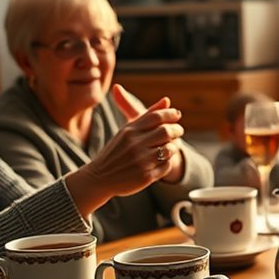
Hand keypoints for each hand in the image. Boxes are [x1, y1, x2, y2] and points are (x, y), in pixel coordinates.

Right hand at [66, 85, 185, 216]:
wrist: (100, 178)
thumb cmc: (118, 151)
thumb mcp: (128, 131)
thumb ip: (148, 116)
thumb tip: (167, 100)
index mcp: (129, 131)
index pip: (156, 117)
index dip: (170, 114)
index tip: (177, 115)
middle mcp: (134, 145)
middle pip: (166, 131)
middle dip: (177, 130)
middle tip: (179, 130)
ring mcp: (140, 161)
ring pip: (169, 149)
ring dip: (174, 147)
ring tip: (171, 146)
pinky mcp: (145, 176)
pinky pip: (167, 166)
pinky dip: (167, 163)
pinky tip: (162, 161)